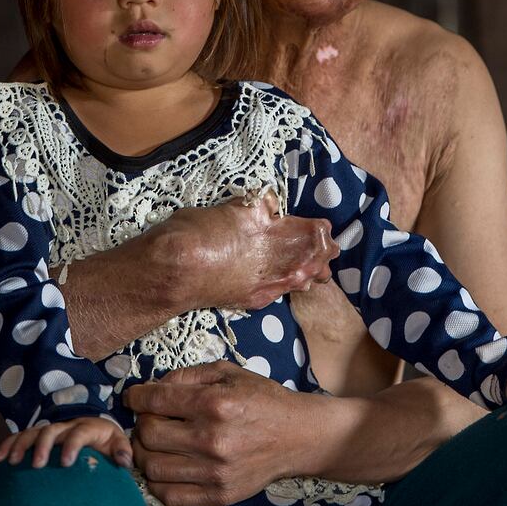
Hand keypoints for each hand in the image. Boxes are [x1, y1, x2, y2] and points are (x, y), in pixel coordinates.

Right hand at [0, 415, 132, 469]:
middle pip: (52, 431)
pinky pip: (21, 436)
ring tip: (12, 461)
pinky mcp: (38, 435)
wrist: (94, 427)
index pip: (79, 433)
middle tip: (37, 464)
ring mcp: (51, 429)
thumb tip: (124, 461)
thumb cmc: (105, 440)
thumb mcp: (116, 442)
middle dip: (43, 446)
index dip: (72, 445)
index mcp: (87, 427)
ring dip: (21, 444)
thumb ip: (122, 451)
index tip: (66, 463)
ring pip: (33, 432)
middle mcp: (66, 425)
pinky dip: (8, 444)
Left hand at [125, 360, 302, 505]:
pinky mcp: (218, 495)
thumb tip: (153, 385)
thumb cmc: (262, 398)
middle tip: (148, 418)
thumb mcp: (228, 372)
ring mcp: (214, 471)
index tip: (133, 396)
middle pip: (149, 435)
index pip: (155, 401)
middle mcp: (212, 439)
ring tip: (154, 443)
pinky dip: (157, 481)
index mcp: (214, 403)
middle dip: (140, 423)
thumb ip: (188, 375)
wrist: (297, 435)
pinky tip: (166, 465)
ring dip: (145, 453)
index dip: (136, 397)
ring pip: (153, 467)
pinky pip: (169, 495)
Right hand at [157, 192, 337, 311]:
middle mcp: (280, 263)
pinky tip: (287, 282)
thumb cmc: (200, 231)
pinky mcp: (252, 300)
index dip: (321, 230)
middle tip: (330, 248)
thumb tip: (268, 206)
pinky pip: (281, 291)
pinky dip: (288, 284)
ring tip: (317, 268)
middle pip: (315, 260)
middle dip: (324, 253)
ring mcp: (267, 285)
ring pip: (302, 280)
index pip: (315, 234)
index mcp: (280, 234)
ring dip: (311, 271)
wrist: (176, 270)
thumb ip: (257, 206)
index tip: (324, 227)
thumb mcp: (233, 206)